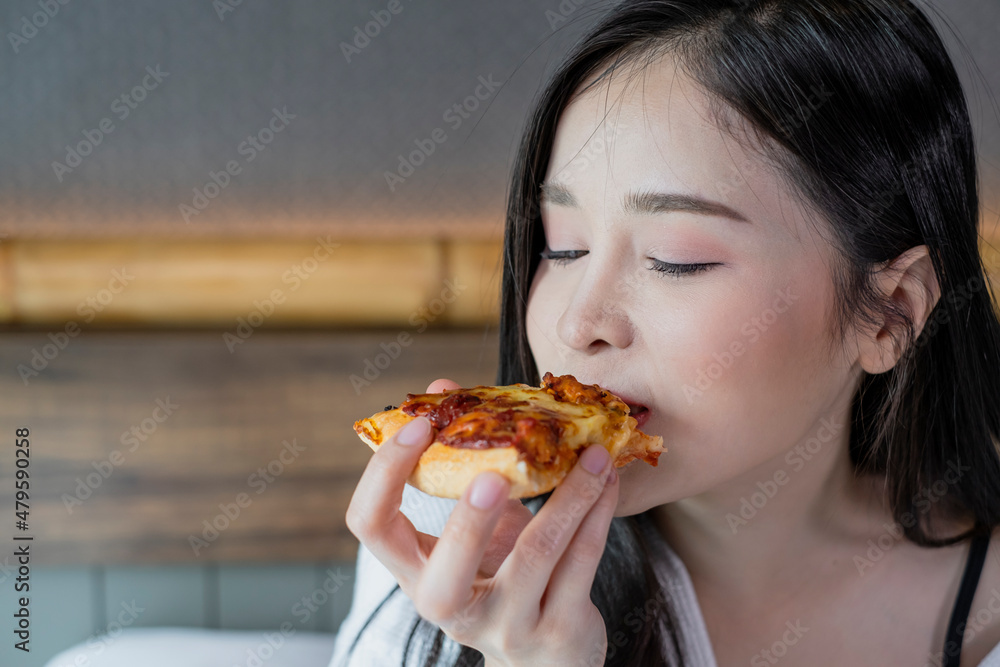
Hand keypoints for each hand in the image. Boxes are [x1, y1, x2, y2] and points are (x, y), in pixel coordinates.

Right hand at [345, 378, 618, 665]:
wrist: (546, 658)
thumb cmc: (499, 575)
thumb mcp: (473, 528)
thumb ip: (459, 463)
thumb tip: (442, 386)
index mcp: (416, 571)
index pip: (371, 527)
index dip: (385, 475)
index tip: (416, 425)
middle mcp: (451, 607)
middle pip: (447, 574)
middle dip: (470, 522)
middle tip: (494, 475)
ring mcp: (507, 625)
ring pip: (536, 557)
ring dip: (568, 497)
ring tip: (590, 452)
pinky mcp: (559, 629)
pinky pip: (581, 562)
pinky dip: (597, 512)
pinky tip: (607, 479)